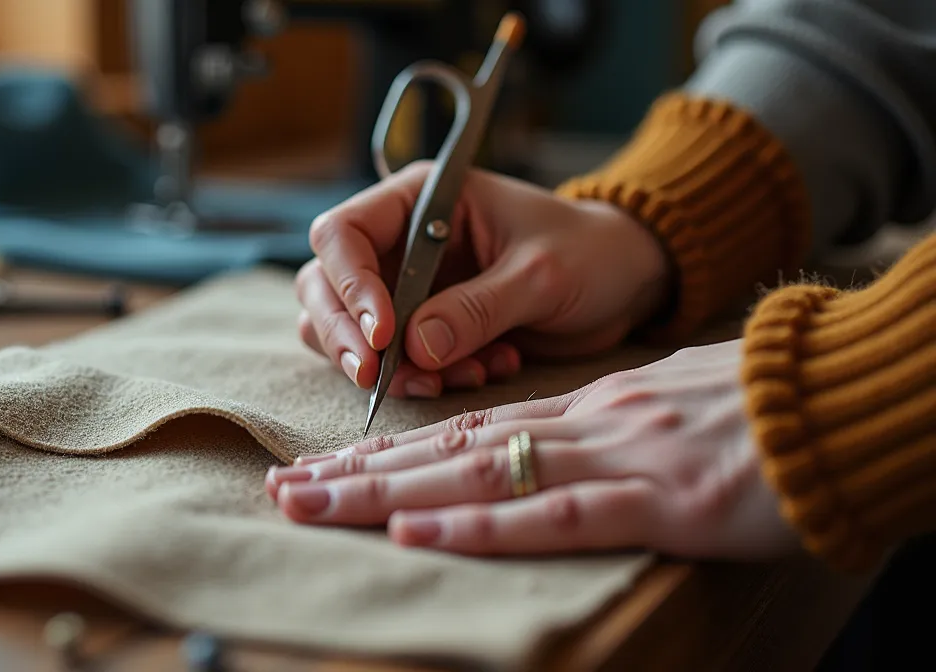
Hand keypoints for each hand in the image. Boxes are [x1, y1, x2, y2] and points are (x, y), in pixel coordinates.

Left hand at [265, 340, 799, 559]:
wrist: (842, 398)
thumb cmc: (761, 410)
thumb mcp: (668, 406)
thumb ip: (606, 427)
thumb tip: (552, 446)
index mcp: (586, 407)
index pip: (464, 430)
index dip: (385, 452)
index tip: (322, 470)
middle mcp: (584, 425)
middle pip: (448, 450)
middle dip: (359, 474)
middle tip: (284, 493)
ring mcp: (617, 458)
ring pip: (478, 472)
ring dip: (388, 494)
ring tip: (315, 505)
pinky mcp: (661, 499)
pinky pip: (556, 512)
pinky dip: (483, 525)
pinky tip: (422, 532)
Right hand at [297, 161, 669, 397]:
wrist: (626, 283)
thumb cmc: (590, 254)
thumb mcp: (541, 275)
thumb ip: (477, 308)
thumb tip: (414, 348)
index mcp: (419, 199)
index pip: (342, 234)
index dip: (350, 286)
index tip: (384, 336)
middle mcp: (399, 240)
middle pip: (326, 286)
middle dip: (348, 337)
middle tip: (380, 379)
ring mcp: (405, 287)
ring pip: (346, 331)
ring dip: (387, 367)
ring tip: (452, 378)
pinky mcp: (422, 329)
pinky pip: (391, 362)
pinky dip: (422, 378)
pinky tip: (481, 372)